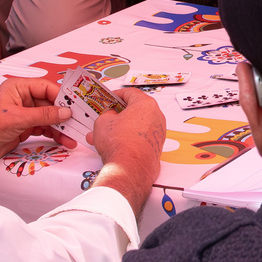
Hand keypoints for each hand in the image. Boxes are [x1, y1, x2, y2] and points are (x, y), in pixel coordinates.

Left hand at [0, 77, 75, 165]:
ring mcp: (23, 114)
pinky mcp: (23, 128)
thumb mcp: (17, 119)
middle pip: (49, 103)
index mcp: (18, 88)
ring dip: (61, 128)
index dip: (62, 96)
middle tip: (79, 122)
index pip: (46, 87)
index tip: (76, 105)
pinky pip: (43, 129)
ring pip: (48, 118)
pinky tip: (63, 141)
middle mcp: (22, 98)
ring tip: (73, 137)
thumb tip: (65, 112)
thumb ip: (43, 115)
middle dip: (64, 114)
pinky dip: (53, 135)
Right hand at [88, 89, 167, 212]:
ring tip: (103, 135)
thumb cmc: (119, 143)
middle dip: (118, 114)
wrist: (130, 169)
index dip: (117, 94)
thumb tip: (110, 116)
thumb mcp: (103, 122)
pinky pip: (140, 137)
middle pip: (135, 109)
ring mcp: (158, 131)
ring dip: (120, 128)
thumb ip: (107, 114)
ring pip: (136, 125)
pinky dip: (128, 138)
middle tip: (106, 117)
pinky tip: (113, 145)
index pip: (130, 93)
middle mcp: (156, 116)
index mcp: (146, 104)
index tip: (109, 99)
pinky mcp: (157, 145)